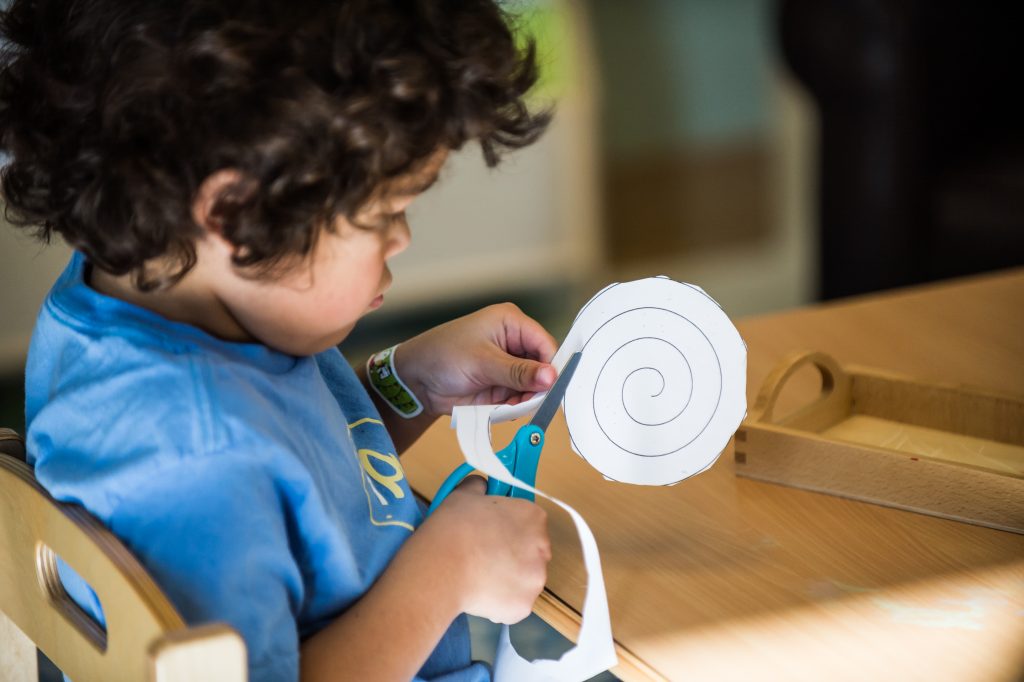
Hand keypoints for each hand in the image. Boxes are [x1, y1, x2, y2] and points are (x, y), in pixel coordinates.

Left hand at [395, 303, 557, 417]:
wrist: (416, 381)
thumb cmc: (441, 356)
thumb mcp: (482, 362)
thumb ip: (518, 372)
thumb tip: (550, 376)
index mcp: (511, 323)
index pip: (545, 344)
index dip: (552, 365)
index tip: (551, 387)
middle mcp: (514, 342)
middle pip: (543, 366)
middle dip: (539, 385)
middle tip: (529, 399)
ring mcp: (509, 366)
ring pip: (534, 386)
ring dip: (526, 398)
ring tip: (509, 403)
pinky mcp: (503, 385)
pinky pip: (521, 398)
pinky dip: (516, 406)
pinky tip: (503, 407)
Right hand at [420, 476, 550, 622]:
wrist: (441, 569)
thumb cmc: (452, 528)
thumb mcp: (463, 495)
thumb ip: (479, 487)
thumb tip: (482, 486)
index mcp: (533, 516)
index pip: (528, 521)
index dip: (508, 527)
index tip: (490, 533)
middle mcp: (543, 547)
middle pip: (531, 551)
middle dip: (512, 555)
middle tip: (483, 557)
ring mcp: (536, 579)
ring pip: (523, 579)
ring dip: (507, 579)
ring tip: (477, 577)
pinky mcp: (524, 606)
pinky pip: (514, 604)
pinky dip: (500, 603)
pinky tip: (478, 596)